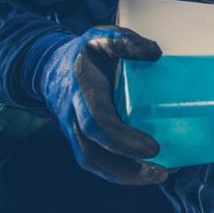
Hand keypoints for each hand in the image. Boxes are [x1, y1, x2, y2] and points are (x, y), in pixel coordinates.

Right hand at [36, 26, 167, 184]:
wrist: (51, 67)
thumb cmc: (85, 53)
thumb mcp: (101, 37)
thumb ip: (125, 41)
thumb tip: (155, 53)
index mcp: (81, 91)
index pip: (97, 122)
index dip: (123, 138)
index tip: (154, 148)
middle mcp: (73, 116)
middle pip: (94, 151)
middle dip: (127, 167)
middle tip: (162, 170)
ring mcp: (73, 131)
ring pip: (93, 162)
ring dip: (126, 175)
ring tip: (160, 176)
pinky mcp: (80, 139)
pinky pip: (96, 162)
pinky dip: (119, 173)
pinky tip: (147, 174)